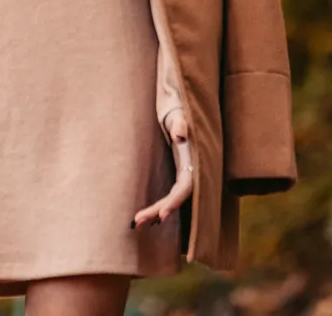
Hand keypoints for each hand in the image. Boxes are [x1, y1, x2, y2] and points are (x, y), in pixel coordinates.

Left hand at [131, 108, 191, 228]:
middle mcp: (192, 171)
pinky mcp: (180, 175)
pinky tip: (147, 216)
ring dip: (156, 212)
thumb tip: (180, 135)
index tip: (162, 215)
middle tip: (136, 221)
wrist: (183, 109)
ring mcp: (186, 174)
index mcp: (195, 161)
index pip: (187, 187)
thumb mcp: (181, 114)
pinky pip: (170, 195)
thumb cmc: (181, 111)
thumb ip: (181, 123)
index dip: (175, 201)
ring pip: (172, 199)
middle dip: (159, 211)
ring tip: (136, 222)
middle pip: (177, 198)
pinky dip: (159, 206)